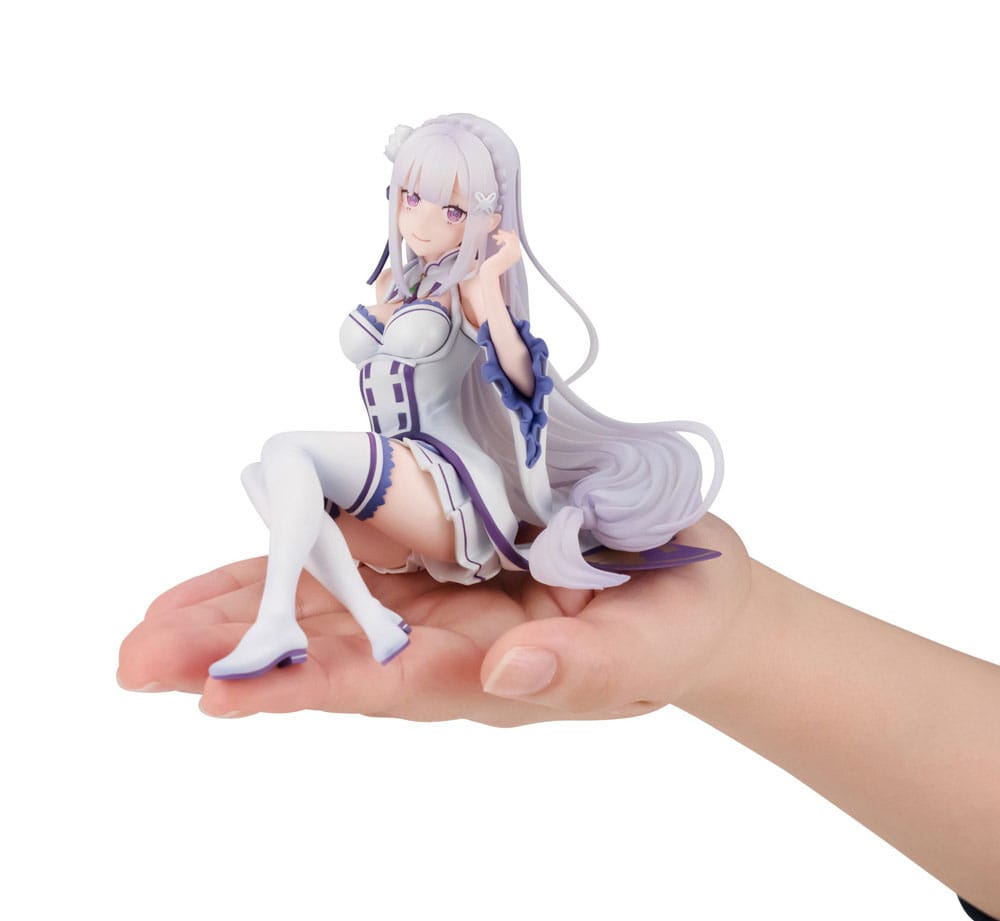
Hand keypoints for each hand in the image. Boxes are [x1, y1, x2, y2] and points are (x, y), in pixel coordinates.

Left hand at [117, 515, 749, 724]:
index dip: (306, 684)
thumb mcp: (647, 651)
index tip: (224, 693)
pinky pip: (356, 551)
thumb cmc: (673, 628)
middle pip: (331, 647)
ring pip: (327, 602)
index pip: (386, 681)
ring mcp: (438, 594)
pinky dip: (294, 552)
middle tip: (139, 659)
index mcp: (491, 672)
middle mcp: (446, 639)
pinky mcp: (440, 550)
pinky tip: (236, 566)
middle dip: (236, 652)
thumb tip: (510, 672)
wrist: (687, 591)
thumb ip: (582, 665)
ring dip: (242, 609)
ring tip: (153, 624)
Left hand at [479, 229, 521, 279]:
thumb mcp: (499, 260)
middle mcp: (517, 253)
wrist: (491, 272)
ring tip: (493, 236)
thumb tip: (501, 249)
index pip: (516, 243)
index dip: (511, 237)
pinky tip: (496, 241)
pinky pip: (507, 238)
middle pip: (514, 239)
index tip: (505, 234)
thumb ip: (502, 255)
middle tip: (499, 231)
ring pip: (511, 237)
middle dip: (506, 234)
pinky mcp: (509, 248)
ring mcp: (514, 251)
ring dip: (502, 235)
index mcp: (516, 256)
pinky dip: (501, 238)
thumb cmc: (493, 268)